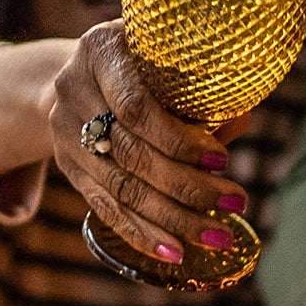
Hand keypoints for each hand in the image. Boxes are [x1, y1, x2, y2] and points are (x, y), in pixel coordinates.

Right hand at [48, 21, 249, 264]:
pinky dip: (141, 234)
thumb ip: (200, 90)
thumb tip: (240, 123)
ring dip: (173, 219)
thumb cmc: (144, 62)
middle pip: (131, 154)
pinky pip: (105, 208)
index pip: (136, 108)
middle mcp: (73, 91)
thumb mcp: (168, 58)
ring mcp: (65, 132)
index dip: (179, 141)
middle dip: (188, 187)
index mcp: (100, 51)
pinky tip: (175, 253)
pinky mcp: (69, 167)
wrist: (83, 72)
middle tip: (236, 203)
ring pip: (120, 188)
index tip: (223, 162)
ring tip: (217, 235)